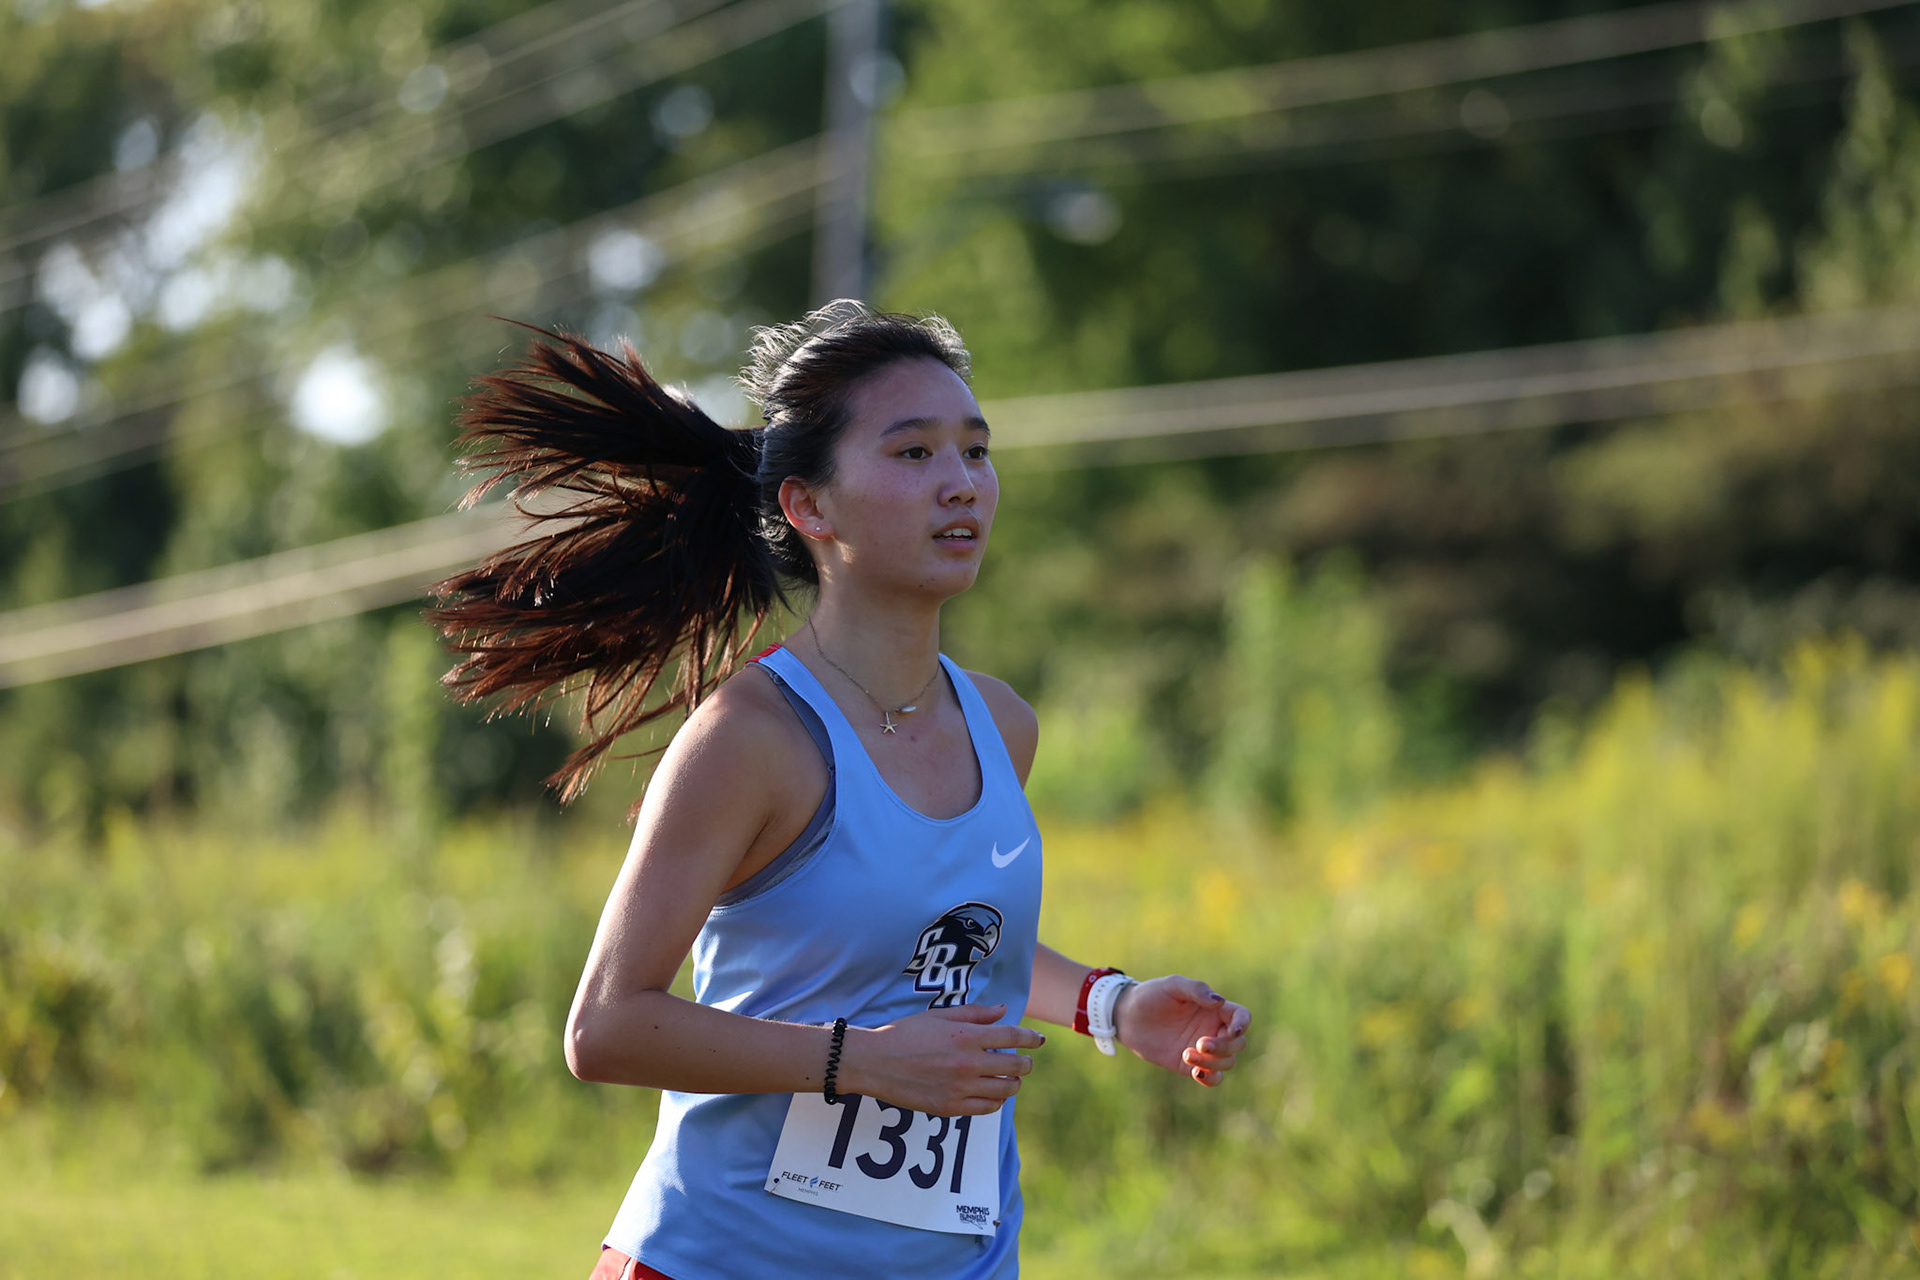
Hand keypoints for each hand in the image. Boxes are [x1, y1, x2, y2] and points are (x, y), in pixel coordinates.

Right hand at [839, 1003, 1044, 1116]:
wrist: (874, 1062)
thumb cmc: (905, 1033)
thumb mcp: (940, 1016)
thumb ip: (975, 1014)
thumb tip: (1004, 1011)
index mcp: (966, 1037)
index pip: (1012, 1037)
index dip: (1030, 1038)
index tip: (1039, 1039)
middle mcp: (967, 1063)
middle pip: (1015, 1066)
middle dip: (1025, 1062)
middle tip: (1025, 1061)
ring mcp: (960, 1088)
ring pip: (1005, 1090)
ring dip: (1014, 1083)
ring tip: (1011, 1078)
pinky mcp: (950, 1108)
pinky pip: (987, 1108)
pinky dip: (996, 1100)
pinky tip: (992, 1093)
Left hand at [1114, 975, 1250, 1086]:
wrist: (1128, 1017)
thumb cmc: (1151, 996)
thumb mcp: (1172, 986)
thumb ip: (1196, 990)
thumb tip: (1220, 1002)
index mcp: (1214, 1009)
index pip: (1242, 1017)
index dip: (1243, 1025)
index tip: (1232, 1031)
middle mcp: (1213, 1029)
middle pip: (1238, 1044)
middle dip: (1224, 1047)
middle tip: (1200, 1044)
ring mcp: (1204, 1050)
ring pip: (1227, 1062)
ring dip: (1213, 1063)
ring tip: (1186, 1055)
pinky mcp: (1191, 1065)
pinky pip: (1213, 1078)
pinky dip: (1211, 1079)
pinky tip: (1196, 1073)